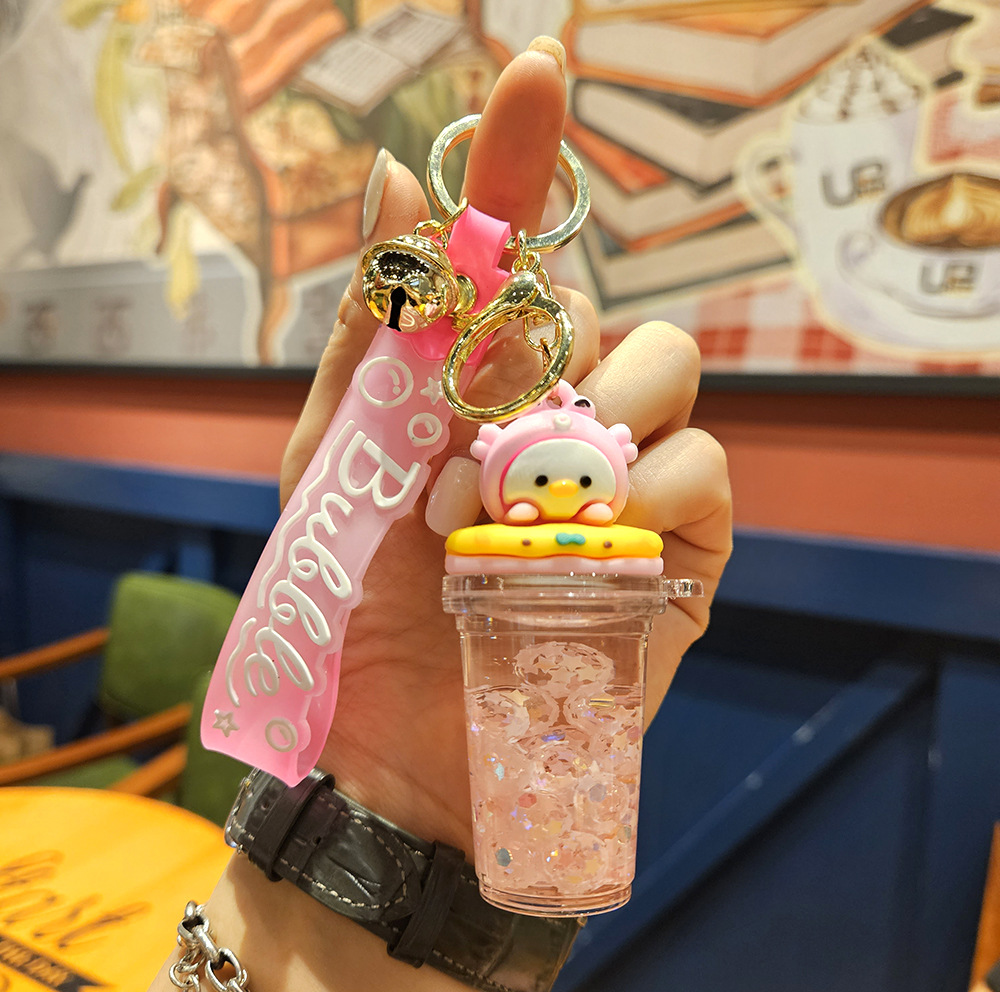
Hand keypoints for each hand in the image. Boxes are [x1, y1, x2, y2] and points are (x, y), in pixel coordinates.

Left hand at [279, 40, 731, 856]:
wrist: (399, 746)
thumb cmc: (359, 604)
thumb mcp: (338, 456)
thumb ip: (375, 328)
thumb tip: (398, 175)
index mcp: (479, 385)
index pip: (513, 251)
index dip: (521, 159)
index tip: (534, 69)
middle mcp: (561, 415)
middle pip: (606, 305)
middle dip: (553, 345)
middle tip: (480, 432)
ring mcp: (627, 478)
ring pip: (668, 368)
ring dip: (600, 413)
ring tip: (525, 500)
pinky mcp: (683, 549)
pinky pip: (707, 466)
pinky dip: (656, 484)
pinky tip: (602, 530)